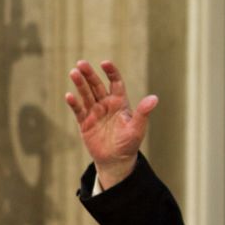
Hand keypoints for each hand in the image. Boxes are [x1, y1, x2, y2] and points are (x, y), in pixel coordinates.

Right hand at [65, 59, 157, 187]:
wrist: (116, 161)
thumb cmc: (129, 144)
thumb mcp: (137, 128)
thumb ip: (143, 113)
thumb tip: (154, 98)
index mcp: (120, 102)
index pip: (115, 83)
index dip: (111, 72)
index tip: (105, 63)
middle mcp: (106, 104)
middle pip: (96, 85)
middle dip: (89, 75)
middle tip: (81, 63)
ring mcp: (94, 112)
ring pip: (86, 95)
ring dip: (80, 84)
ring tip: (74, 73)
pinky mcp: (85, 123)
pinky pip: (78, 111)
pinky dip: (74, 103)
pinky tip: (69, 96)